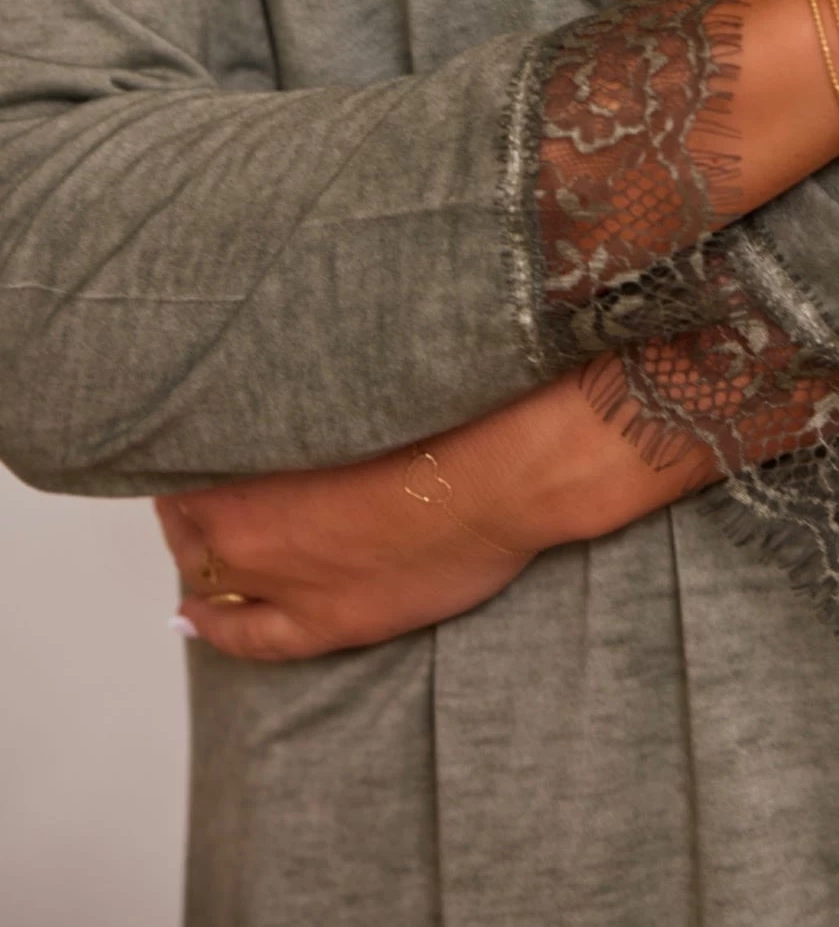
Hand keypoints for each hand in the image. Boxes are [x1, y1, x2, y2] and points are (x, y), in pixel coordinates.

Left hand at [155, 365, 715, 661]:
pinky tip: (195, 616)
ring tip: (194, 542)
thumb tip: (271, 346)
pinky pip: (248, 637)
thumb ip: (297, 370)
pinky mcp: (327, 623)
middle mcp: (246, 528)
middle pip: (188, 520)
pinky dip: (215, 627)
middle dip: (188, 503)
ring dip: (198, 559)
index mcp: (248, 457)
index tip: (192, 432)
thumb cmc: (443, 403)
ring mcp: (286, 583)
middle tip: (195, 484)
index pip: (183, 458)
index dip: (183, 447)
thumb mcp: (352, 366)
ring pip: (208, 578)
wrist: (511, 465)